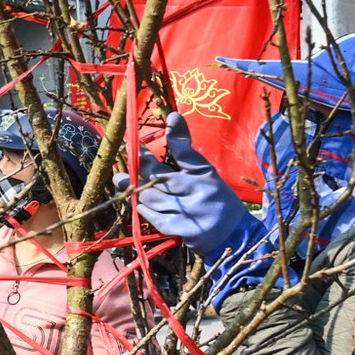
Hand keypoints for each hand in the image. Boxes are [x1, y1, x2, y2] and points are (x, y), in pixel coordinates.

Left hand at [112, 114, 256, 260]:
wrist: (234, 237)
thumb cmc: (218, 201)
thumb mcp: (207, 174)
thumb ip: (187, 151)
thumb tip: (173, 117)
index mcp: (206, 175)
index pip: (186, 153)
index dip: (174, 136)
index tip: (165, 121)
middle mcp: (196, 191)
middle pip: (160, 174)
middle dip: (141, 161)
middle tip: (127, 151)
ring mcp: (186, 212)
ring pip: (151, 195)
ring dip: (133, 186)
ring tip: (120, 179)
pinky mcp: (177, 230)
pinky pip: (152, 216)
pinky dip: (143, 208)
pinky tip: (136, 201)